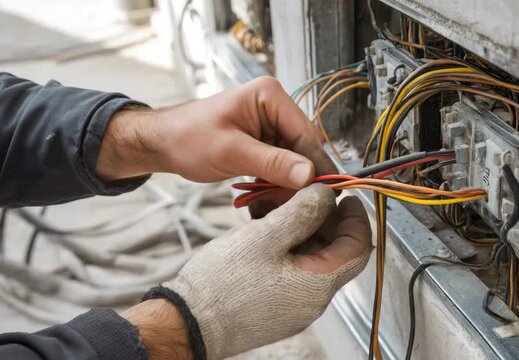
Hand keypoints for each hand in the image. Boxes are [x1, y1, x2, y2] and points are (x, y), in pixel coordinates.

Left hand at [97, 76, 336, 188]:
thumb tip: (310, 175)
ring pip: (293, 161)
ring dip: (285, 185)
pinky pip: (280, 165)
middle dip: (297, 179)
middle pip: (302, 149)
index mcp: (270, 96)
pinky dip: (274, 184)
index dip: (316, 165)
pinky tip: (267, 201)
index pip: (306, 134)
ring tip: (272, 206)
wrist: (161, 143)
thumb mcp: (231, 152)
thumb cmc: (187, 139)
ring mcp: (270, 125)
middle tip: (294, 208)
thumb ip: (272, 163)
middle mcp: (275, 107)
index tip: (325, 194)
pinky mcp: (263, 142)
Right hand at [156, 184, 370, 358]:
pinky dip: (286, 245)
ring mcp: (294, 304)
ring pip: (311, 257)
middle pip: (333, 249)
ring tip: (278, 207)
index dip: (357, 218)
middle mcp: (313, 299)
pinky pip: (293, 269)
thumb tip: (326, 195)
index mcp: (319, 284)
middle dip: (322, 217)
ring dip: (300, 228)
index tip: (345, 196)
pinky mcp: (276, 304)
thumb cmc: (223, 286)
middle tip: (303, 193)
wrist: (188, 322)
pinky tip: (266, 228)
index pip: (358, 247)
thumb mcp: (266, 236)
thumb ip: (302, 211)